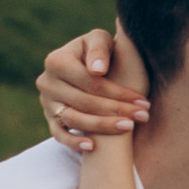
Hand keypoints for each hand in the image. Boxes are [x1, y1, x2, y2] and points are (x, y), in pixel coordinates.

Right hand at [38, 25, 148, 156]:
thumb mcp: (100, 40)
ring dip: (102, 126)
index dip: (118, 92)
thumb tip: (97, 70)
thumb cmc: (98, 51)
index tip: (142, 102)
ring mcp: (46, 102)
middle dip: (116, 110)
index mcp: (57, 60)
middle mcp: (47, 82)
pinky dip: (73, 142)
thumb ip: (99, 49)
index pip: (90, 82)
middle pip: (84, 102)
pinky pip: (58, 134)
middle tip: (142, 116)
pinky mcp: (49, 118)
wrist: (85, 65)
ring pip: (74, 119)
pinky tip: (93, 147)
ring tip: (128, 127)